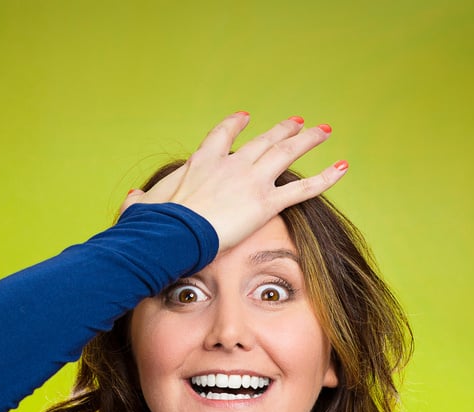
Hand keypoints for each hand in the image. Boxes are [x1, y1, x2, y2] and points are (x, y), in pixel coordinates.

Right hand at [121, 112, 347, 251]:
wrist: (172, 232)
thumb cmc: (155, 224)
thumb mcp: (141, 209)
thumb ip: (139, 203)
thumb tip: (131, 200)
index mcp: (203, 162)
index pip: (222, 136)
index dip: (235, 125)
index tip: (245, 118)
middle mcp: (231, 164)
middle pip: (263, 140)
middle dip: (282, 130)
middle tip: (298, 122)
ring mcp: (250, 180)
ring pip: (287, 153)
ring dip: (308, 140)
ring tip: (324, 131)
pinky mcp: (265, 203)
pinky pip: (302, 189)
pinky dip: (325, 178)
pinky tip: (342, 168)